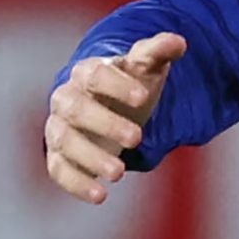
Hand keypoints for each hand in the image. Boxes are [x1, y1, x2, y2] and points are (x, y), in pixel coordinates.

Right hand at [42, 32, 186, 203]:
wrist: (108, 102)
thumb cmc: (129, 82)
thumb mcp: (146, 66)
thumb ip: (158, 52)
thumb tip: (179, 42)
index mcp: (87, 73)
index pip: (95, 75)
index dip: (116, 85)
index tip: (143, 97)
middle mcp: (66, 99)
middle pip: (76, 109)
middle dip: (104, 124)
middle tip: (136, 138)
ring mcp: (59, 128)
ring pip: (64, 141)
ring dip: (90, 158)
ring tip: (120, 174)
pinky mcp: (59, 155)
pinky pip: (58, 169)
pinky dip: (75, 183)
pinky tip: (100, 196)